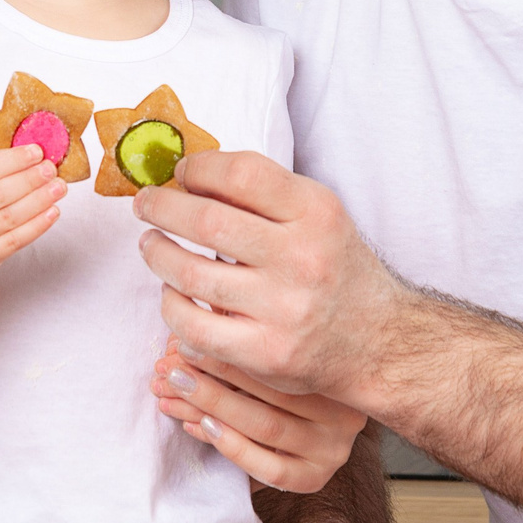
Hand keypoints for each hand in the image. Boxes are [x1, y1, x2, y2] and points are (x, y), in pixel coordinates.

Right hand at [0, 148, 68, 276]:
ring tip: (58, 188)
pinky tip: (52, 213)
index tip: (36, 152)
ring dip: (37, 202)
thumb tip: (34, 154)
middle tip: (51, 170)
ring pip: (7, 218)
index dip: (12, 160)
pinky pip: (13, 242)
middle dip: (28, 180)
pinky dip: (36, 226)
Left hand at [133, 150, 407, 404]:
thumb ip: (264, 193)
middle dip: (161, 207)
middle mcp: (303, 258)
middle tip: (144, 204)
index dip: (200, 168)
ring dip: (156, 254)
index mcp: (317, 213)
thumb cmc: (333, 268)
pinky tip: (170, 293)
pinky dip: (171, 306)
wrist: (378, 341)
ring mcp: (284, 310)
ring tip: (150, 245)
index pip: (242, 174)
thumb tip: (189, 174)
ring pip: (189, 274)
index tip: (181, 174)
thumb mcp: (318, 215)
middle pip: (206, 221)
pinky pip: (193, 327)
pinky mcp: (266, 353)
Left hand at [150, 340, 364, 493]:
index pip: (275, 359)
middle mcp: (344, 409)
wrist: (331, 424)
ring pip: (266, 426)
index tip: (181, 339)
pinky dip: (231, 446)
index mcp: (337, 368)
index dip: (224, 349)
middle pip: (269, 391)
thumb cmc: (291, 373)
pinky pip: (271, 469)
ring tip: (172, 393)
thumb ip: (246, 332)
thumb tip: (198, 314)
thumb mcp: (276, 348)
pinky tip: (198, 426)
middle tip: (167, 367)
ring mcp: (333, 448)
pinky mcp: (315, 479)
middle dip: (210, 378)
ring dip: (211, 407)